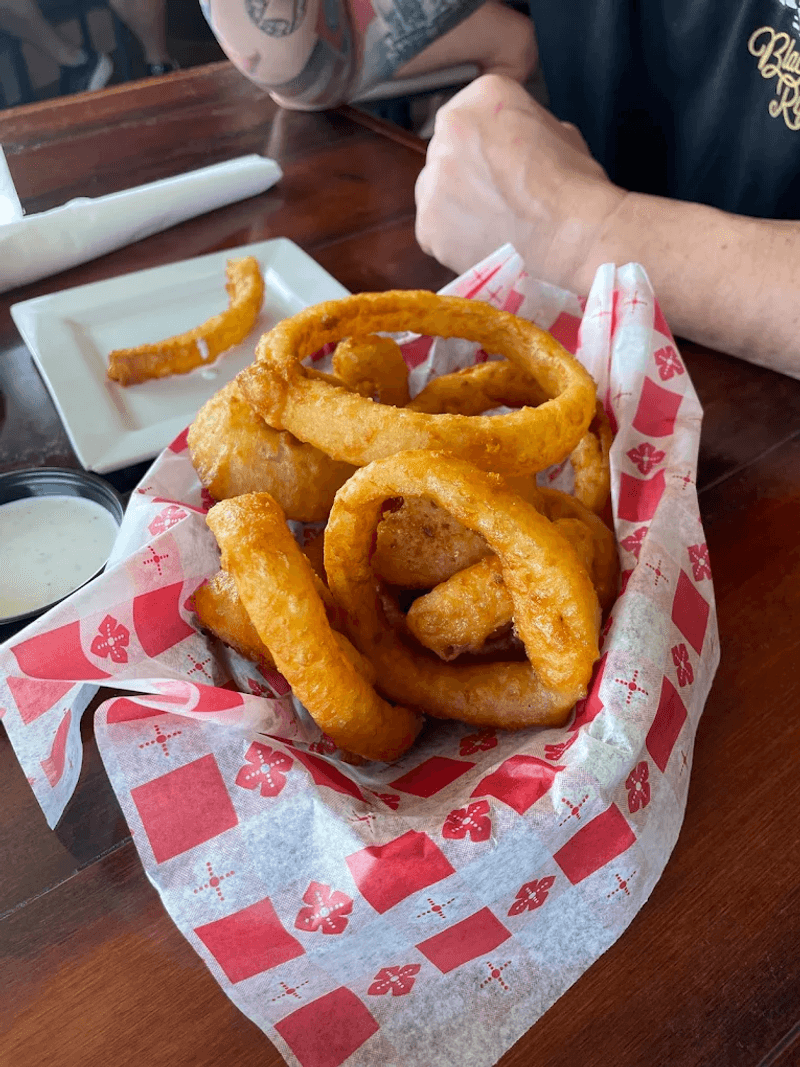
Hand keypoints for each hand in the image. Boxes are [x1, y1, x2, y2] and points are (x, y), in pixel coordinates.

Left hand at [415, 74, 626, 291]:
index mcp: (484, 96)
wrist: (572, 238)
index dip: (488, 142)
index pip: (472, 113)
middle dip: (467, 171)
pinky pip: (432, 230)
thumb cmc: (574, 188)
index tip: (500, 162)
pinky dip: (452, 238)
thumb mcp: (559, 132)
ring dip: (456, 203)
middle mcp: (450, 130)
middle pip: (448, 150)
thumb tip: (519, 142)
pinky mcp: (428, 224)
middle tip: (496, 195)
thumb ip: (524, 128)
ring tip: (491, 222)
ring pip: (435, 189)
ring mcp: (434, 179)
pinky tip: (482, 242)